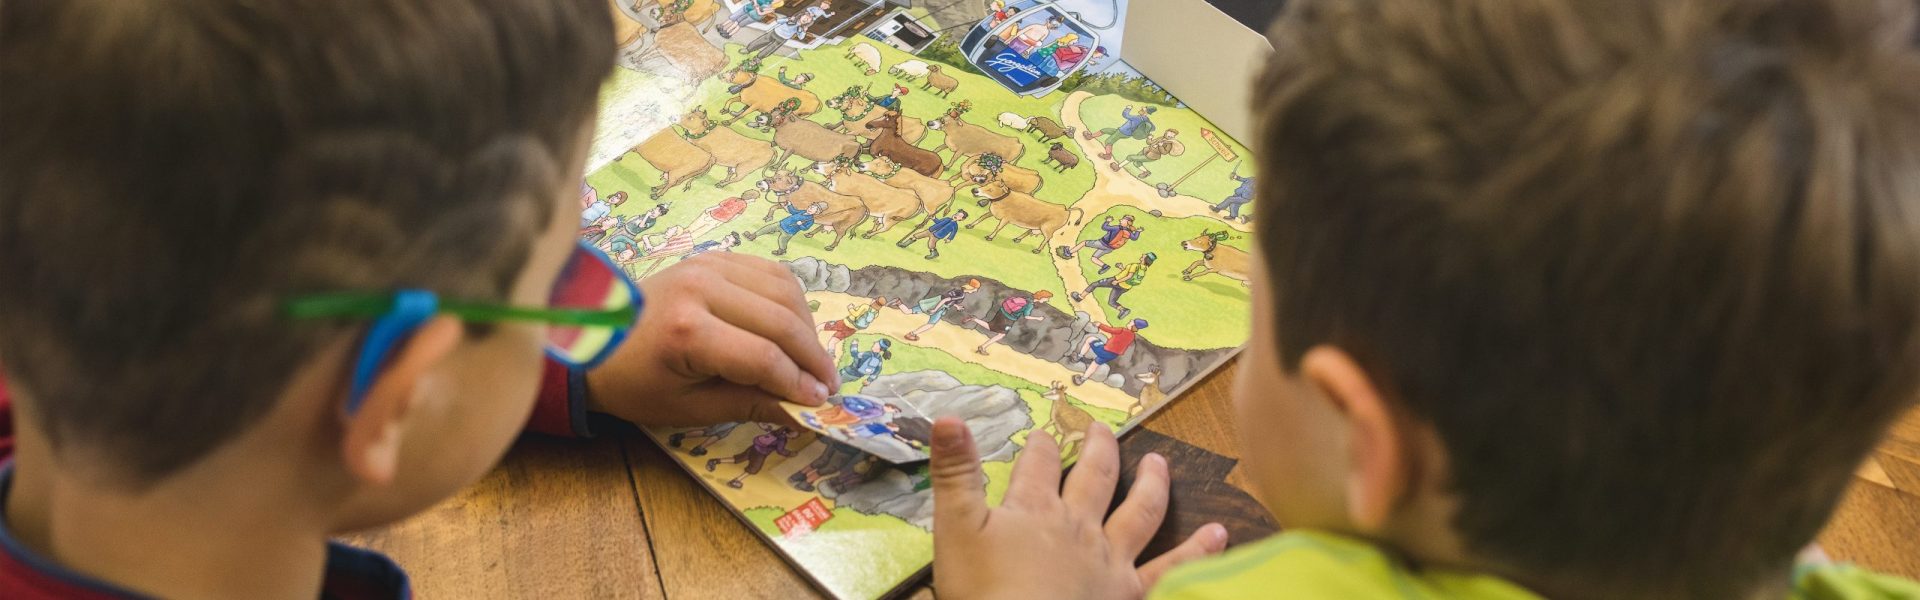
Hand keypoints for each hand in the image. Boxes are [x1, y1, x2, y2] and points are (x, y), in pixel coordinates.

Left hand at [584, 253, 838, 426]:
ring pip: (784, 291)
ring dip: (806, 326)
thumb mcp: (689, 408)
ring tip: (811, 360)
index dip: (798, 382)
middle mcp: (701, 288)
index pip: (764, 357)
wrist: (594, 340)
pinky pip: (770, 273)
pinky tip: (792, 328)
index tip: (819, 403)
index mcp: (688, 331)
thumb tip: (805, 414)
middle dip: (812, 356)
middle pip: (781, 320)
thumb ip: (750, 404)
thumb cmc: (636, 382)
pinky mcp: (714, 257)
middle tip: (827, 385)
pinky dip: (790, 301)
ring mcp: (709, 265)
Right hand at [931, 419, 1227, 599]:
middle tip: (1103, 430)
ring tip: (1161, 464)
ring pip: (1139, 514)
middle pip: (1093, 478)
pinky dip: (1199, 551)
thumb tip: (948, 417)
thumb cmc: (984, 591)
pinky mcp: (1130, 595)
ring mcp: (1111, 562)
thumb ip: (954, 474)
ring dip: (1151, 485)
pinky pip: (1173, 569)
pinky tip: (1220, 535)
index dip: (1040, 446)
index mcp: (1034, 510)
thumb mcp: (956, 530)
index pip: (1038, 464)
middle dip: (1098, 450)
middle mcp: (1079, 527)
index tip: (1044, 433)